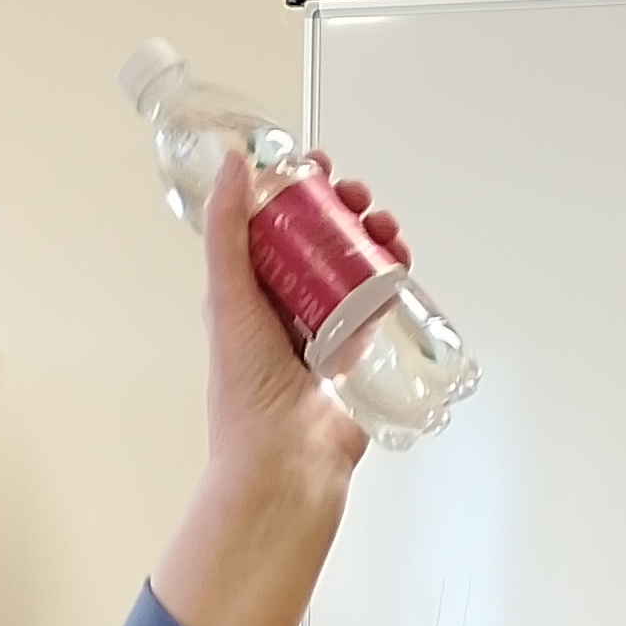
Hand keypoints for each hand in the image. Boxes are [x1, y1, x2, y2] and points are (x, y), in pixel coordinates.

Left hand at [150, 154, 369, 625]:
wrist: (287, 459)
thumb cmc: (248, 392)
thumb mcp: (227, 297)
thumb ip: (228, 232)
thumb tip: (237, 166)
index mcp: (250, 293)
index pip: (273, 226)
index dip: (293, 191)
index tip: (311, 166)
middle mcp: (288, 307)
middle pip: (320, 240)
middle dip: (341, 208)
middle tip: (352, 194)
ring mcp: (325, 328)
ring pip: (354, 265)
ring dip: (371, 235)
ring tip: (381, 224)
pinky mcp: (360, 351)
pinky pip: (379, 302)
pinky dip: (392, 274)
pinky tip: (397, 256)